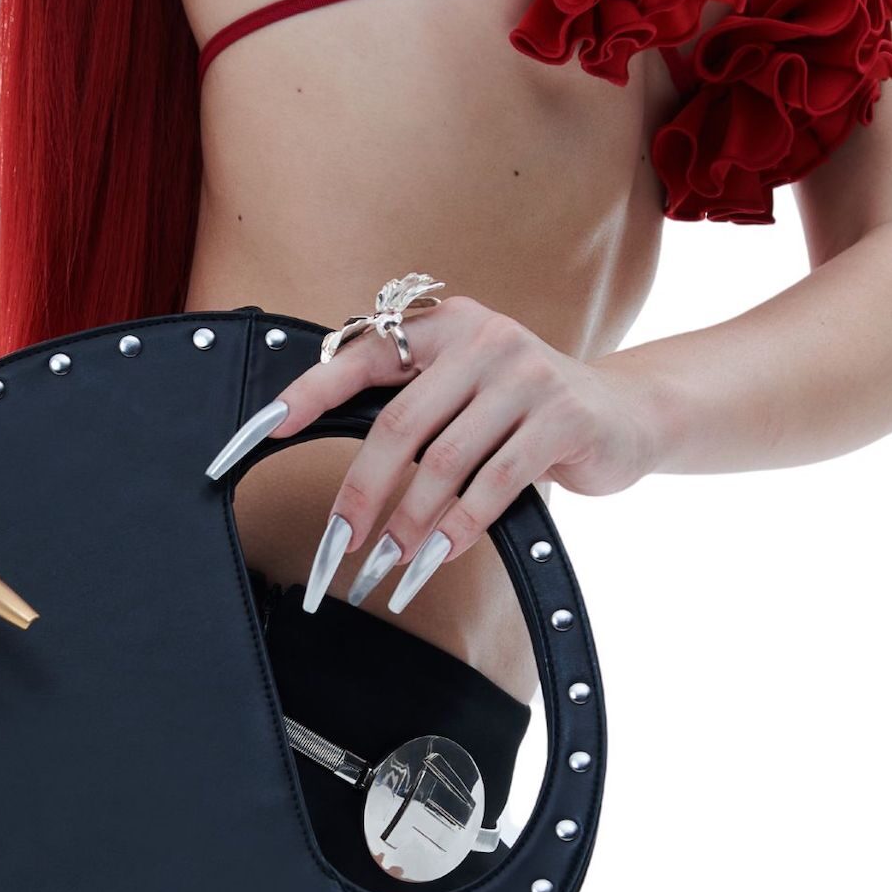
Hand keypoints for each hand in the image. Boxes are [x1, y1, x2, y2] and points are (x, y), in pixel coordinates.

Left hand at [203, 295, 663, 616]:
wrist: (629, 414)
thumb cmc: (530, 410)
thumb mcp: (470, 388)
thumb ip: (416, 404)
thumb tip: (343, 463)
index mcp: (446, 325)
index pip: (362, 355)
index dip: (309, 392)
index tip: (262, 429)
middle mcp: (483, 339)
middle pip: (398, 425)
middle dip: (361, 493)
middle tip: (340, 545)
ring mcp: (526, 375)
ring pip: (444, 463)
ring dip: (410, 525)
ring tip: (389, 566)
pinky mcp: (562, 417)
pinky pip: (496, 483)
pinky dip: (461, 527)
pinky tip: (440, 556)